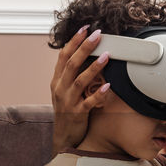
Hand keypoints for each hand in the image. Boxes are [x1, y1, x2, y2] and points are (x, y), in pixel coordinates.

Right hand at [51, 27, 111, 150]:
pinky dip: (98, 94)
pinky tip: (108, 86)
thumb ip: (71, 75)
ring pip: (79, 80)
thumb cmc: (67, 111)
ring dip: (93, 67)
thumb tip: (84, 55)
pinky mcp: (77, 114)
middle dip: (84, 47)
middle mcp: (60, 89)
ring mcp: (68, 101)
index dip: (73, 41)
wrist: (63, 137)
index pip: (63, 56)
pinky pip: (89, 102)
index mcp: (57, 80)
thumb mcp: (64, 90)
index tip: (84, 28)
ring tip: (106, 55)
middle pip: (71, 64)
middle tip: (97, 34)